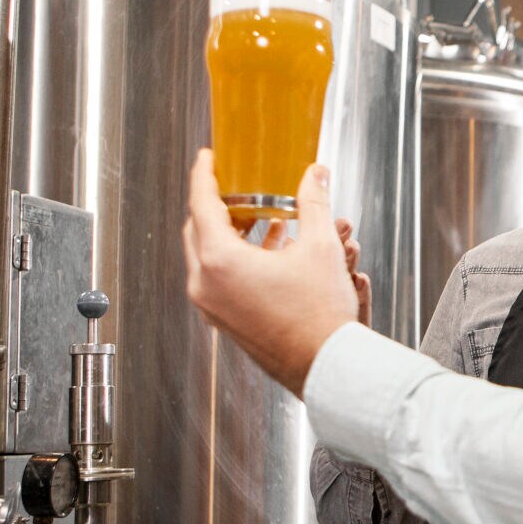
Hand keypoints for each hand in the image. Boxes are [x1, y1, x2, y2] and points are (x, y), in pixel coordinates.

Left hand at [182, 149, 357, 394]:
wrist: (325, 365)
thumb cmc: (319, 316)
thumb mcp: (321, 248)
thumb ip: (313, 203)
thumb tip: (315, 175)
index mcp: (220, 261)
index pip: (200, 203)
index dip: (204, 174)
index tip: (208, 158)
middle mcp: (206, 284)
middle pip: (197, 228)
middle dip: (216, 203)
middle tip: (236, 186)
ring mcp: (212, 306)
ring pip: (206, 255)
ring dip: (229, 232)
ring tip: (262, 218)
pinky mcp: (223, 320)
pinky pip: (217, 278)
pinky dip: (234, 258)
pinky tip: (269, 251)